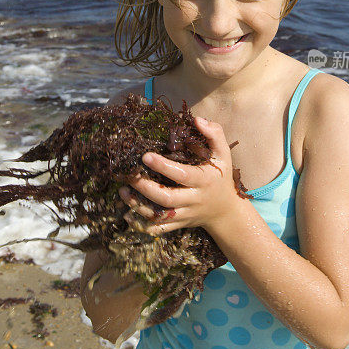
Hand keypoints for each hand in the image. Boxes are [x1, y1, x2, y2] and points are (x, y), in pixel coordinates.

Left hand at [118, 116, 244, 235]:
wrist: (226, 211)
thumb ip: (214, 134)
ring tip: (123, 191)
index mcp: (204, 180)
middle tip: (130, 175)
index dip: (163, 166)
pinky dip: (142, 224)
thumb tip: (197, 119)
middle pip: (167, 198)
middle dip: (145, 188)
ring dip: (138, 205)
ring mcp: (185, 214)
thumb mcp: (223, 153)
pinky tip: (128, 214)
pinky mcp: (179, 224)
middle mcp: (194, 199)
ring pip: (160, 215)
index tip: (145, 156)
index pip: (182, 175)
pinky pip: (159, 228)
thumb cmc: (221, 176)